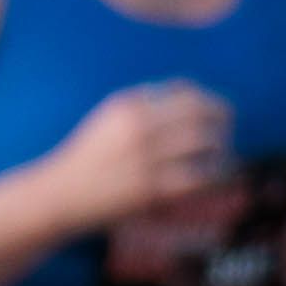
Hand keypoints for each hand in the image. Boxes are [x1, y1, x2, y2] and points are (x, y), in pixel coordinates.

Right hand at [47, 80, 234, 234]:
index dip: (210, 101)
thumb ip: (147, 100)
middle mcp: (140, 128)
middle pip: (203, 114)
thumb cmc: (91, 156)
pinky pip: (200, 177)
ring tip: (220, 156)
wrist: (59, 195)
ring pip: (207, 144)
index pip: (188, 93)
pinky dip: (213, 175)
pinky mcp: (152, 190)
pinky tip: (213, 177)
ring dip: (221, 149)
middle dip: (223, 121)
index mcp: (131, 106)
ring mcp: (147, 159)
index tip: (217, 112)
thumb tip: (192, 91)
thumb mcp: (111, 117)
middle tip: (226, 132)